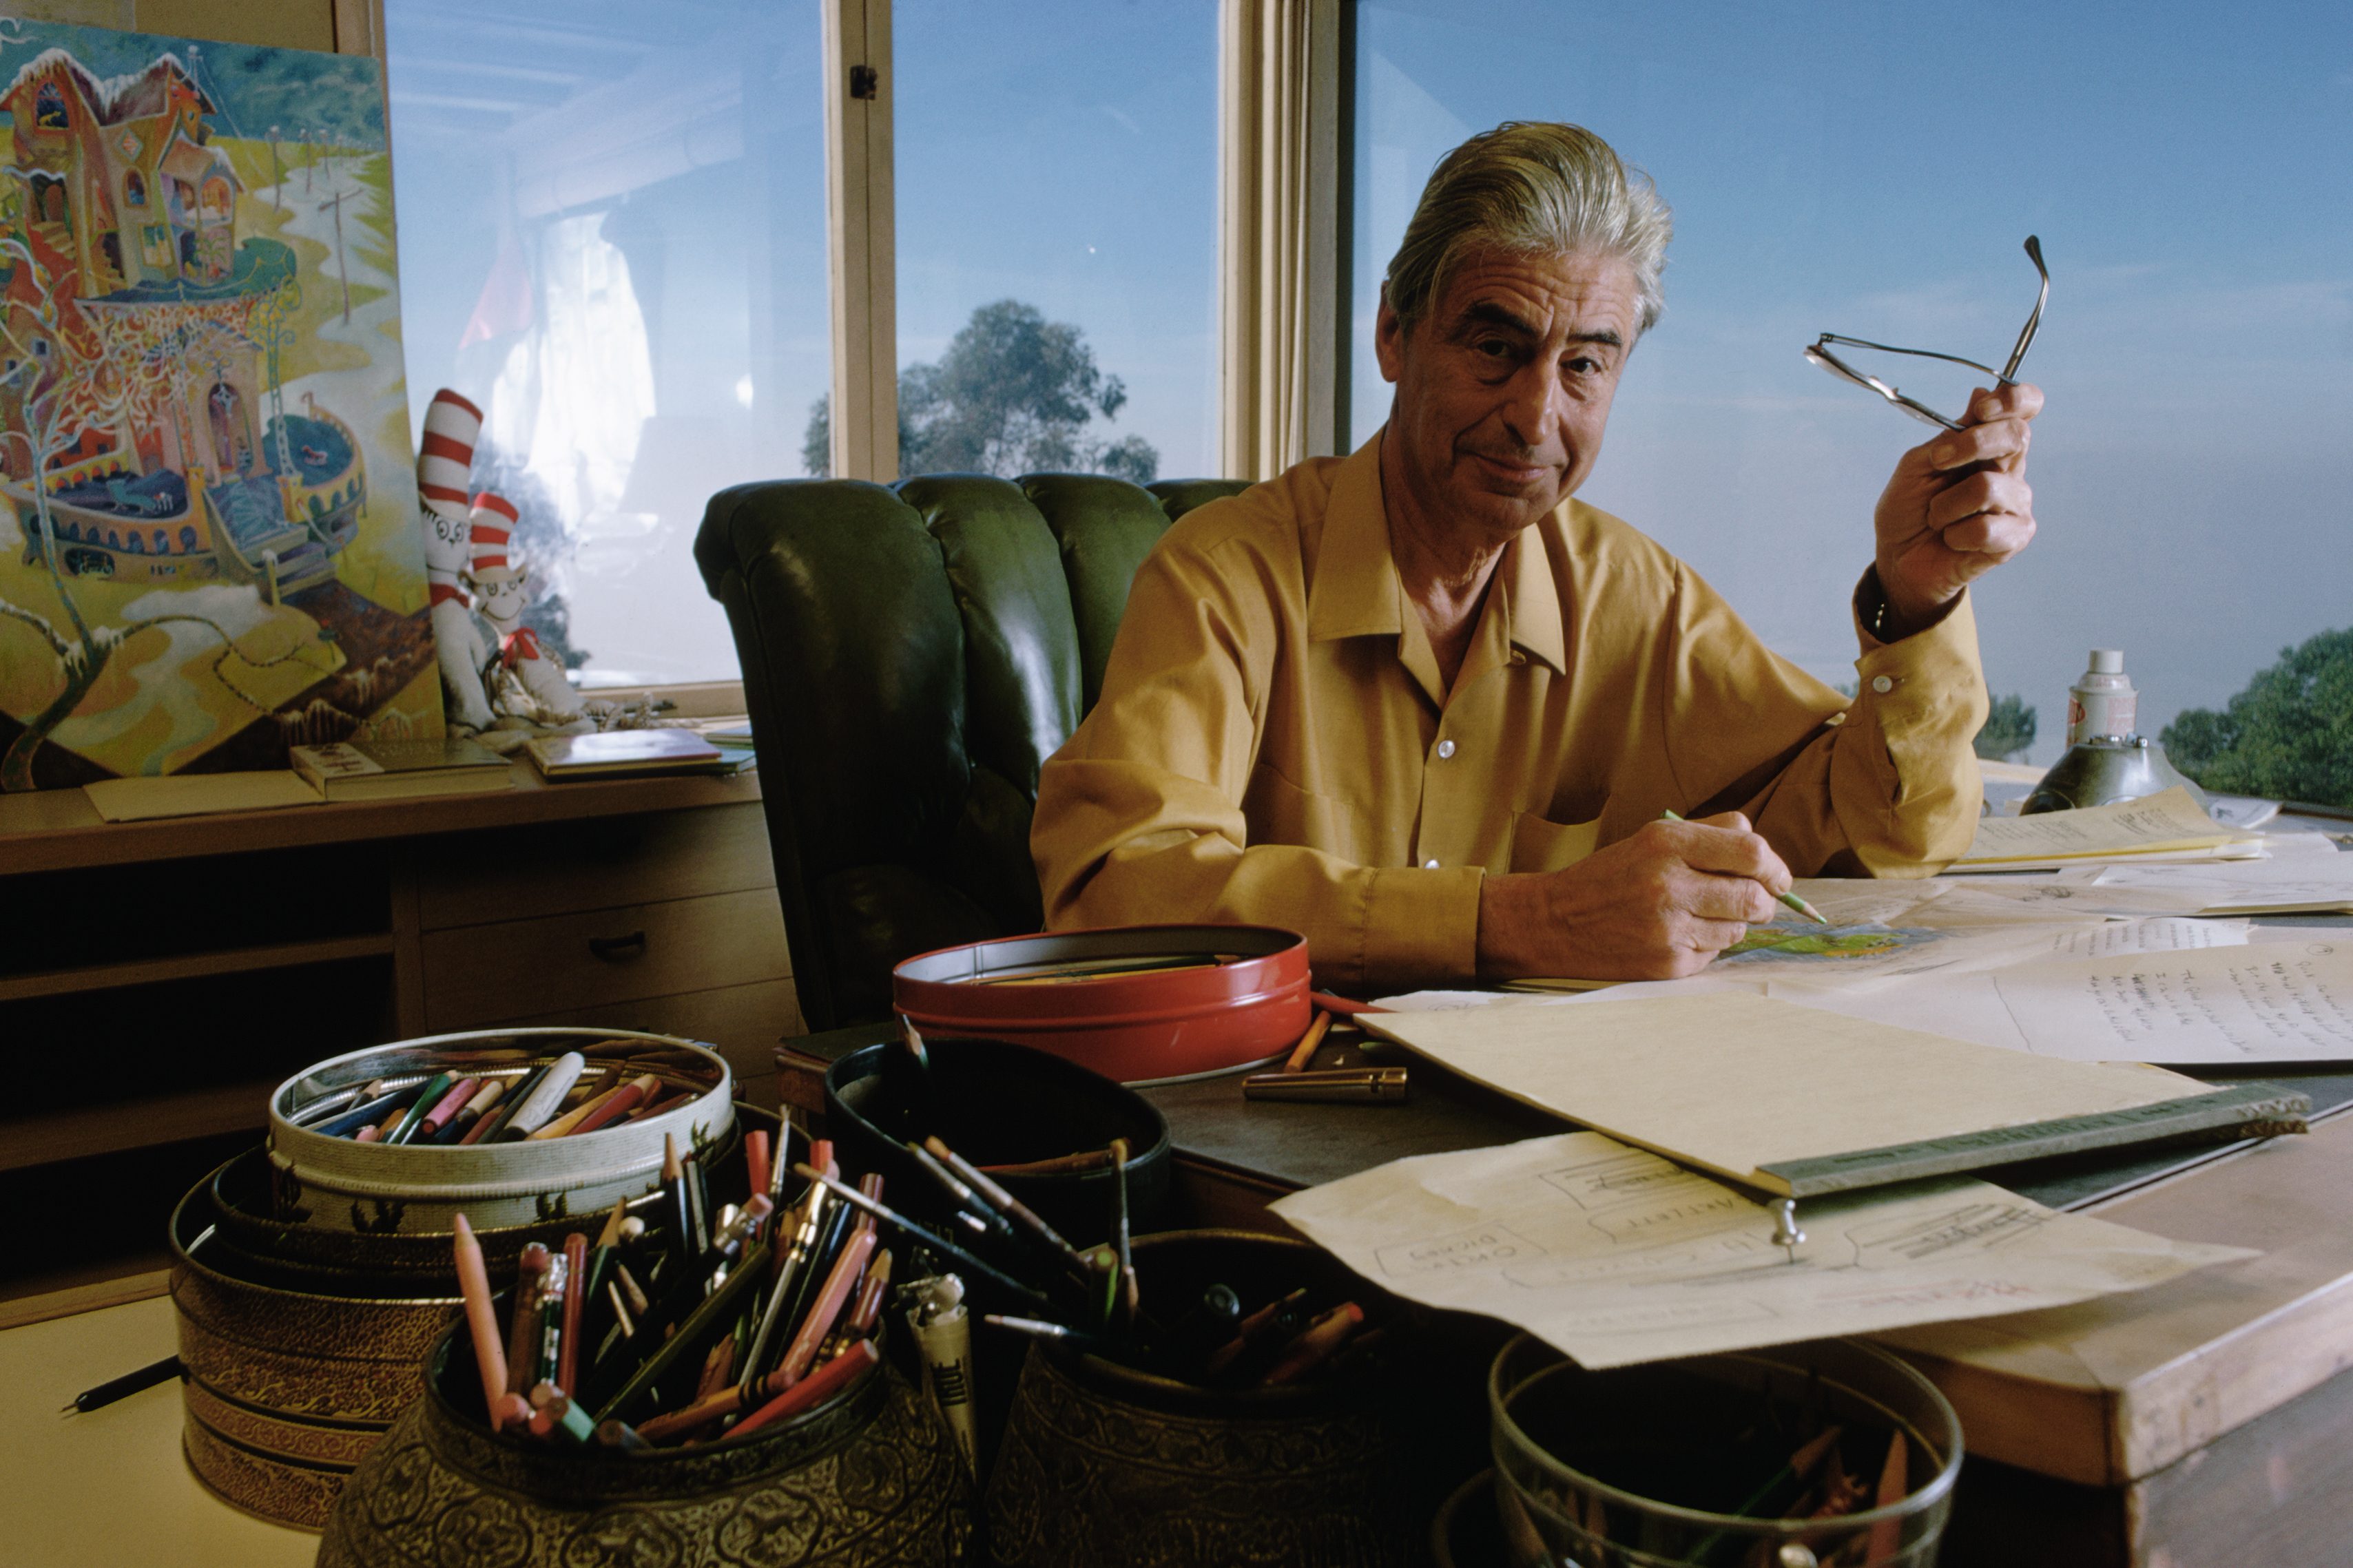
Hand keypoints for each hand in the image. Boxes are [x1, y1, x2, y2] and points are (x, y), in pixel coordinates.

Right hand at [1475, 813, 1791, 980]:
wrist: (1553, 922)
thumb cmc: (1609, 876)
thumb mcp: (1652, 838)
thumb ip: (1710, 834)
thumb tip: (1764, 852)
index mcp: (1667, 842)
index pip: (1751, 851)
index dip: (1775, 867)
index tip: (1778, 877)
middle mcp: (1668, 883)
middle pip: (1755, 895)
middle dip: (1764, 901)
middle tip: (1756, 902)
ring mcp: (1668, 927)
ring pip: (1738, 929)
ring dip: (1732, 924)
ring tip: (1700, 916)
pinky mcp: (1667, 963)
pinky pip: (1714, 954)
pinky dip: (1706, 945)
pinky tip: (1677, 935)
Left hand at [1872, 382, 2041, 636]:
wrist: (1899, 559)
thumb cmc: (1909, 510)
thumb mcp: (1918, 465)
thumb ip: (1950, 433)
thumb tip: (1981, 391)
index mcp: (1990, 444)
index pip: (2025, 407)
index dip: (2013, 400)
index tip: (1980, 409)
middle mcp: (2011, 469)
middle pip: (2016, 436)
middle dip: (1971, 444)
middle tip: (1937, 463)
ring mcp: (2017, 503)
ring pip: (1988, 487)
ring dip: (1946, 505)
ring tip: (1937, 518)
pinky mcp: (2016, 537)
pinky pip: (1986, 529)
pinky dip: (1955, 534)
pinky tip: (1951, 540)